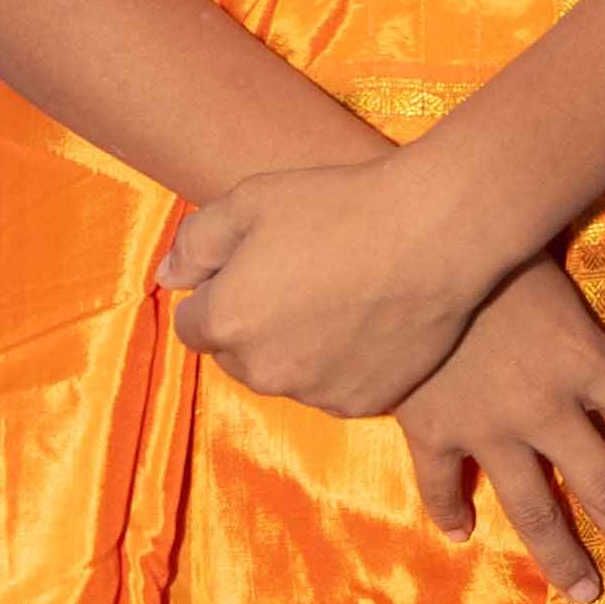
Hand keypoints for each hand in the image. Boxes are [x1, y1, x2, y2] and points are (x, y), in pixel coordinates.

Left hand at [156, 151, 489, 415]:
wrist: (436, 234)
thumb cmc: (338, 206)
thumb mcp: (251, 201)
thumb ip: (196, 242)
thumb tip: (168, 277)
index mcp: (227, 322)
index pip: (192, 325)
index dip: (217, 293)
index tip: (252, 267)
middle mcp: (264, 370)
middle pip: (236, 355)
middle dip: (252, 324)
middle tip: (299, 278)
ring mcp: (315, 392)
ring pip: (285, 374)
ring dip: (295, 348)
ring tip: (337, 298)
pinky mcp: (362, 403)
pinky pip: (331, 388)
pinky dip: (339, 365)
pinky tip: (365, 322)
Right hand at [391, 256, 604, 603]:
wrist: (402, 253)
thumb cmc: (491, 240)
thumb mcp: (557, 262)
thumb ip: (584, 302)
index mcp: (587, 359)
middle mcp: (548, 404)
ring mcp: (489, 425)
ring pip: (535, 509)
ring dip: (563, 556)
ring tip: (586, 591)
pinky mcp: (433, 427)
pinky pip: (445, 482)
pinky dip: (451, 510)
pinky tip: (462, 535)